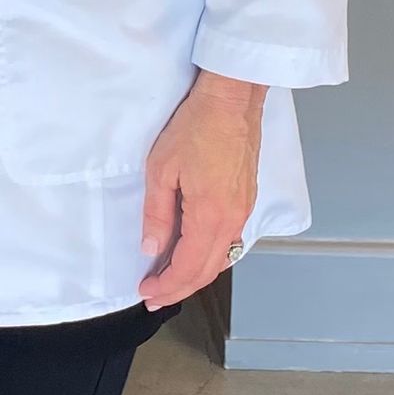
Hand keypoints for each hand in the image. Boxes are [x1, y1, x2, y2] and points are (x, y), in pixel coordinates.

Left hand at [139, 71, 263, 308]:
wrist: (232, 99)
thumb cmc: (196, 126)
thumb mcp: (161, 169)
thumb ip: (157, 213)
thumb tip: (151, 247)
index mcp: (210, 215)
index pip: (188, 268)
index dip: (166, 286)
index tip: (146, 293)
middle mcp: (233, 220)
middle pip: (208, 271)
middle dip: (180, 289)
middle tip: (154, 296)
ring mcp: (244, 210)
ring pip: (222, 258)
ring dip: (196, 274)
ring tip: (170, 279)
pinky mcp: (247, 199)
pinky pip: (231, 241)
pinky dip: (210, 256)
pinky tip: (194, 254)